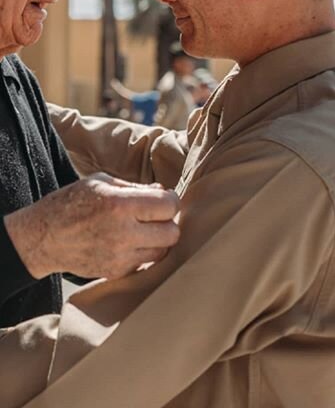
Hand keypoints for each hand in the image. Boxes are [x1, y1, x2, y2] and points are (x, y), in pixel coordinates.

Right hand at [4, 173, 180, 279]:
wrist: (43, 237)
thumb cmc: (72, 202)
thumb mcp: (102, 182)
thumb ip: (135, 188)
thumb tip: (163, 191)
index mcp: (120, 204)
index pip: (169, 206)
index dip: (170, 200)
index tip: (163, 198)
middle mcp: (123, 233)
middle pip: (172, 233)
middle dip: (168, 222)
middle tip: (156, 216)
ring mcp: (119, 257)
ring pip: (162, 252)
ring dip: (158, 240)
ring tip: (144, 230)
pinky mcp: (114, 272)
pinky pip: (145, 263)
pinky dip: (144, 253)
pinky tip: (130, 242)